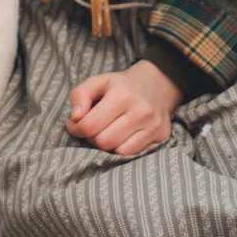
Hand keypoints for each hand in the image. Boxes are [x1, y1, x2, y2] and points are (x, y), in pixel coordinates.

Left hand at [66, 59, 182, 156]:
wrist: (157, 84)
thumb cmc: (121, 86)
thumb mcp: (98, 81)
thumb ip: (80, 95)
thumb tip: (75, 118)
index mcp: (122, 94)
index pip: (89, 125)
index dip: (76, 129)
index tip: (74, 125)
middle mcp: (140, 111)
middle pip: (103, 142)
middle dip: (91, 138)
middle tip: (92, 129)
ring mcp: (153, 125)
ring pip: (118, 151)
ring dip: (106, 146)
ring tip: (106, 132)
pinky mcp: (162, 136)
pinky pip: (133, 154)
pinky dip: (122, 149)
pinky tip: (120, 137)